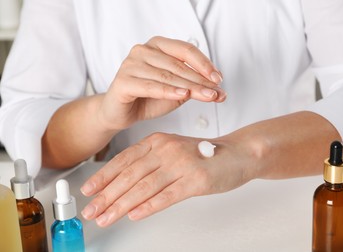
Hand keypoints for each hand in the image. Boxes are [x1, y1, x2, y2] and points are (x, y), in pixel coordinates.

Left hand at [80, 132, 254, 226]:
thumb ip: (151, 163)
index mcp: (158, 140)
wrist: (238, 154)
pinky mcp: (196, 180)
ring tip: (106, 218)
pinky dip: (148, 207)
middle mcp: (167, 149)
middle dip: (106, 195)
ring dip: (121, 205)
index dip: (103, 177)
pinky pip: (167, 196)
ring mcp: (181, 164)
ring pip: (144, 187)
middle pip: (130, 175)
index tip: (88, 191)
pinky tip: (135, 215)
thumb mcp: (174, 151)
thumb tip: (124, 186)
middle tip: (91, 211)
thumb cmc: (205, 155)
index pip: (124, 160)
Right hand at [97, 36, 225, 130]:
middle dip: (200, 80)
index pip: (185, 50)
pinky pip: (150, 86)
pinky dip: (168, 91)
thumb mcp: (176, 91)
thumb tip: (219, 92)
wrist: (120, 113)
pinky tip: (183, 95)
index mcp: (157, 45)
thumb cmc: (148, 99)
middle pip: (178, 65)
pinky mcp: (123, 81)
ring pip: (167, 76)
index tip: (218, 79)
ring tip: (207, 96)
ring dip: (190, 87)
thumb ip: (194, 88)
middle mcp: (142, 50)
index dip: (204, 64)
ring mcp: (130, 64)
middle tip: (217, 92)